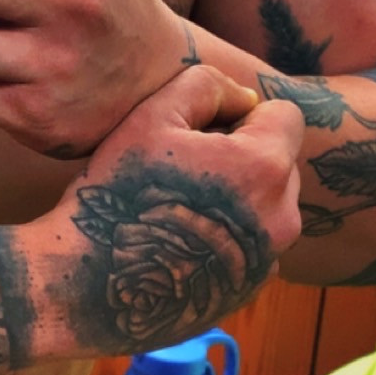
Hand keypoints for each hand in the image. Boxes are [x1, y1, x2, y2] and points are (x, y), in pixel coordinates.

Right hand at [28, 66, 303, 359]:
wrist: (90, 287)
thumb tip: (245, 98)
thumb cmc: (118, 196)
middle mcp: (282, 216)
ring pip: (268, 204)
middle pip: (280, 161)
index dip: (241, 115)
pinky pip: (254, 244)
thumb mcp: (152, 117)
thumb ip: (206, 86)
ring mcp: (270, 258)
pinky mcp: (253, 288)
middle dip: (244, 157)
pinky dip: (230, 237)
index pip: (285, 116)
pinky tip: (182, 243)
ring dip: (239, 197)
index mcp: (265, 167)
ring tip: (181, 209)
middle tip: (185, 172)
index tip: (200, 135)